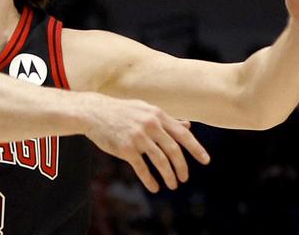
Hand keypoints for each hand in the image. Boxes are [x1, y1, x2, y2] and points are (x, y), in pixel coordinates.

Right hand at [83, 93, 209, 192]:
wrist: (93, 112)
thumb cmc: (121, 111)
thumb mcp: (145, 110)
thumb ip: (166, 119)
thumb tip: (188, 127)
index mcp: (157, 115)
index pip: (183, 135)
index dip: (196, 149)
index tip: (205, 161)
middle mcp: (150, 125)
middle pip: (174, 150)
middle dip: (181, 167)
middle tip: (184, 178)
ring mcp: (138, 137)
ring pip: (160, 161)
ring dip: (169, 176)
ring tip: (172, 184)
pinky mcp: (125, 148)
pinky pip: (142, 168)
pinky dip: (150, 180)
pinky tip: (154, 187)